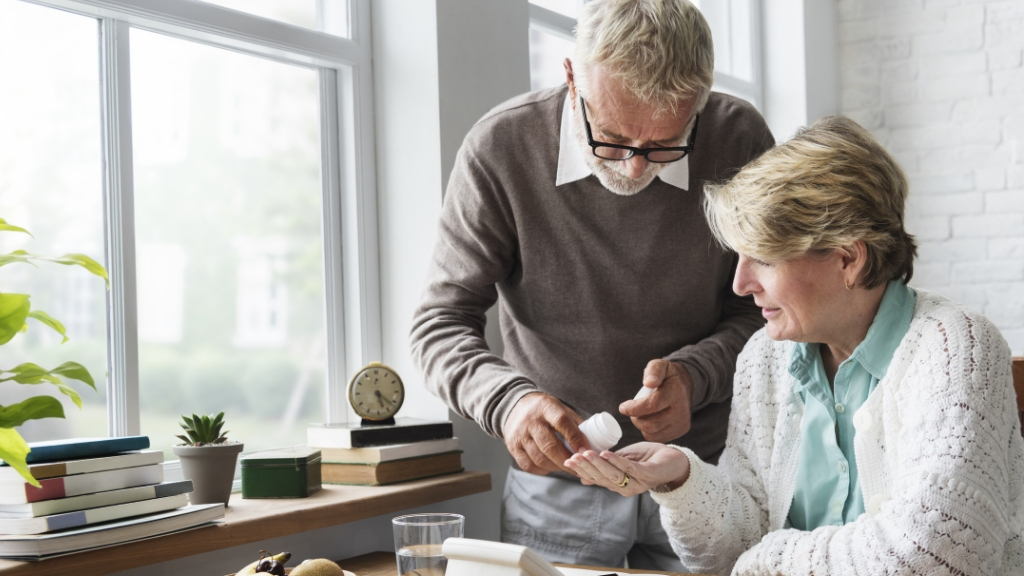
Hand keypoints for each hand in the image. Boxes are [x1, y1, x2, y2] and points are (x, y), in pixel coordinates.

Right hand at [503, 392, 586, 475]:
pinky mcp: (512, 447)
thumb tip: (594, 443)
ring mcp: (520, 435)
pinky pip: (528, 465)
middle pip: (550, 446)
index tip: (586, 451)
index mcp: (547, 407)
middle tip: (580, 468)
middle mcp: (531, 421)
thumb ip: (575, 424)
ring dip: (556, 467)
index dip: (575, 438)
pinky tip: (550, 467)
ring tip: (567, 467)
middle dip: (567, 460)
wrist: (515, 406)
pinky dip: (542, 470)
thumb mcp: (560, 409)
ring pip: (539, 459)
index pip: (562, 422)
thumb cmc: (544, 410)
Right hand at [564, 442, 689, 496]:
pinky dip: (617, 461)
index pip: (596, 479)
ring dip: (598, 464)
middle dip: (586, 467)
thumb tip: (582, 477)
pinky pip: (630, 468)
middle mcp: (626, 488)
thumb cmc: (647, 458)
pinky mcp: (648, 474)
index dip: (582, 471)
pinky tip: (605, 453)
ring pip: (613, 475)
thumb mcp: (622, 461)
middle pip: (602, 478)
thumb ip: (605, 467)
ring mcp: (637, 482)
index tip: (567, 460)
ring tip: (586, 453)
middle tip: (572, 456)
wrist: (675, 460)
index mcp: (618, 485)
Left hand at [619, 360, 693, 442]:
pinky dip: (649, 431)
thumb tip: (649, 382)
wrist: (686, 386)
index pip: (653, 405)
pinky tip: (650, 420)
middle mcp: (681, 409)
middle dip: (635, 418)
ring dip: (641, 425)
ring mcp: (681, 422)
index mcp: (675, 392)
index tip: (623, 407)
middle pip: (651, 423)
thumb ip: (653, 371)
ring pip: (652, 432)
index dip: (635, 408)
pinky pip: (657, 437)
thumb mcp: (661, 365)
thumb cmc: (668, 376)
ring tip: (641, 414)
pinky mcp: (680, 430)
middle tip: (632, 410)